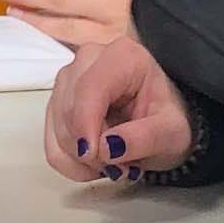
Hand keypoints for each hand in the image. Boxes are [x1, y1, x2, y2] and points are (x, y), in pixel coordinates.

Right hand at [44, 31, 196, 182]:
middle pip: (69, 109)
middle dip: (93, 148)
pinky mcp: (57, 105)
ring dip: (84, 159)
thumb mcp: (172, 132)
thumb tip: (108, 148)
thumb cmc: (168, 119)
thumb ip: (145, 137)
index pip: (90, 86)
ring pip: (58, 129)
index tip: (93, 154)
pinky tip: (96, 163)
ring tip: (116, 162)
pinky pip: (51, 144)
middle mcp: (88, 61)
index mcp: (123, 57)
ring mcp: (68, 81)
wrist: (160, 123)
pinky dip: (71, 163)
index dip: (86, 122)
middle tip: (124, 165)